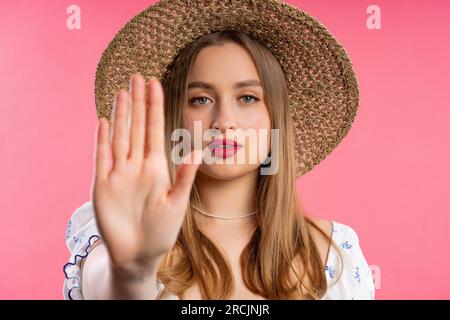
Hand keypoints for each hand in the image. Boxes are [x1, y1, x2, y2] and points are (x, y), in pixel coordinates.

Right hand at [91, 73, 201, 277]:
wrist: (137, 254)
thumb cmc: (161, 231)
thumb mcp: (176, 203)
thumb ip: (185, 177)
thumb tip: (196, 151)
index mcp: (156, 167)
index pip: (155, 129)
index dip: (154, 106)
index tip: (155, 83)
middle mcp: (137, 165)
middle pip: (137, 126)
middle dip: (138, 102)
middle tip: (137, 76)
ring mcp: (119, 173)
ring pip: (120, 136)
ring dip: (121, 114)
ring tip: (123, 91)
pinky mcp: (102, 185)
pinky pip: (102, 157)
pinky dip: (103, 139)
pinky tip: (105, 120)